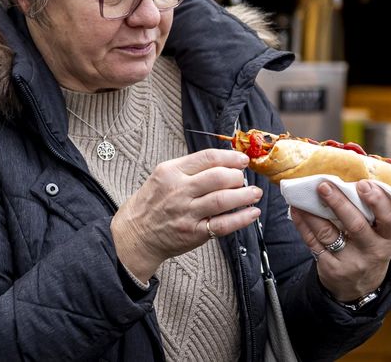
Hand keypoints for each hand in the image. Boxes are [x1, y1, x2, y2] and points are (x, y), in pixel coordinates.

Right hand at [111, 148, 261, 281]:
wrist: (136, 233)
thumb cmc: (151, 203)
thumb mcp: (162, 177)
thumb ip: (188, 169)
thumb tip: (222, 163)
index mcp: (170, 172)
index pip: (206, 158)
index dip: (230, 157)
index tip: (242, 160)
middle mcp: (179, 190)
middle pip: (218, 177)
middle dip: (238, 176)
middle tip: (244, 178)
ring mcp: (187, 212)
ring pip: (224, 200)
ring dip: (245, 195)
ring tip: (254, 193)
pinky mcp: (194, 232)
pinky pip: (223, 224)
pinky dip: (242, 218)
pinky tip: (252, 213)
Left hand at [291, 180, 390, 302]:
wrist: (360, 286)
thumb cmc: (370, 247)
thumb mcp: (381, 235)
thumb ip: (372, 214)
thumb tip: (348, 180)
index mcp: (389, 237)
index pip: (390, 219)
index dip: (378, 201)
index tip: (363, 184)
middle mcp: (372, 250)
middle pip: (356, 226)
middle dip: (339, 204)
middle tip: (325, 186)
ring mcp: (350, 261)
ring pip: (328, 233)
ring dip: (313, 213)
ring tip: (303, 195)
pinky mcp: (330, 267)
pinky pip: (313, 242)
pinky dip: (303, 224)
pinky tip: (297, 209)